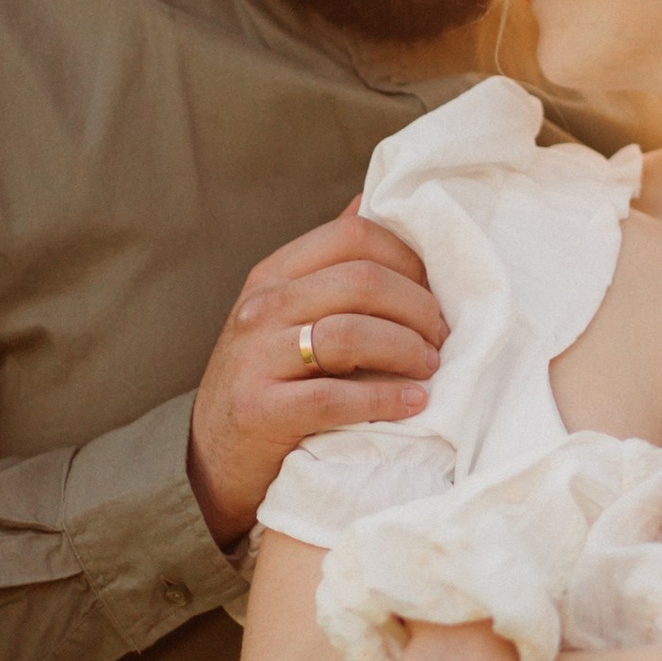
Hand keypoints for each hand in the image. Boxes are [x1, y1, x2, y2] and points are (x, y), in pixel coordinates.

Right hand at [187, 201, 447, 546]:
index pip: (354, 235)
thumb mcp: (287, 314)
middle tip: (443, 338)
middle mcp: (261, 308)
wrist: (217, 460)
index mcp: (274, 274)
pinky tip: (414, 403)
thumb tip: (372, 200)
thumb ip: (329, 265)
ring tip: (432, 368)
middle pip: (362, 281)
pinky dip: (386, 398)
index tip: (437, 291)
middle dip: (419, 308)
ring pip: (352, 334)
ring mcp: (255, 358)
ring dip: (408, 350)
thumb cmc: (271, 381)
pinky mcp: (259, 411)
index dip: (409, 259)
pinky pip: (335, 397)